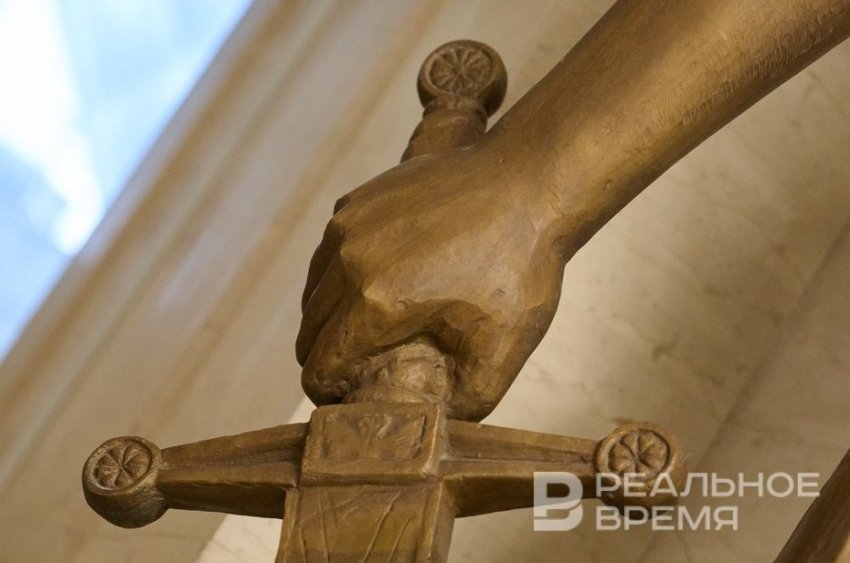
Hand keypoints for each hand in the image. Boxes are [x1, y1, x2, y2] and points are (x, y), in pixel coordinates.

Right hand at [296, 140, 567, 420]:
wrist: (527, 181)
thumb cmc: (519, 264)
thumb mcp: (502, 349)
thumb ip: (464, 404)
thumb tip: (430, 426)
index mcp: (375, 301)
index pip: (318, 367)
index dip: (328, 393)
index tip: (349, 398)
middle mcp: (348, 259)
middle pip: (309, 331)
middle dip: (327, 358)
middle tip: (360, 368)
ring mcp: (348, 223)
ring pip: (313, 290)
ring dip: (330, 317)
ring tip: (368, 327)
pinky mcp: (358, 199)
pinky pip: (329, 252)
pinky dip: (340, 275)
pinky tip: (378, 279)